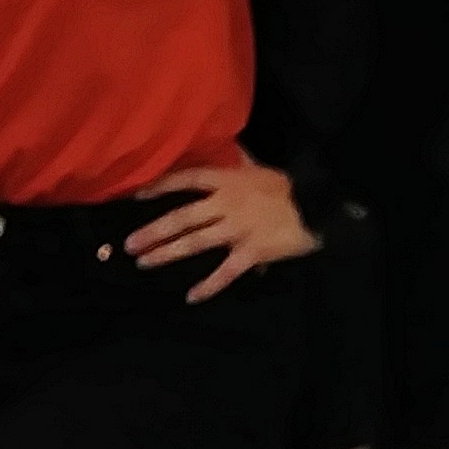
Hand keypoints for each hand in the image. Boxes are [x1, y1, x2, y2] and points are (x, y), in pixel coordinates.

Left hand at [124, 159, 319, 302]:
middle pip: (183, 217)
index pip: (186, 180)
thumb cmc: (287, 187)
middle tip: (129, 244)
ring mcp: (237, 229)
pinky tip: (191, 297)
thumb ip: (237, 164)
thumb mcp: (258, 169)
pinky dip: (209, 286)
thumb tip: (224, 150)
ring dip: (168, 253)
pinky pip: (225, 272)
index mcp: (227, 180)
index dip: (160, 186)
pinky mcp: (251, 251)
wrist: (318, 206)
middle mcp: (226, 204)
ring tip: (144, 262)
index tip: (136, 195)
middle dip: (154, 231)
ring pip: (196, 242)